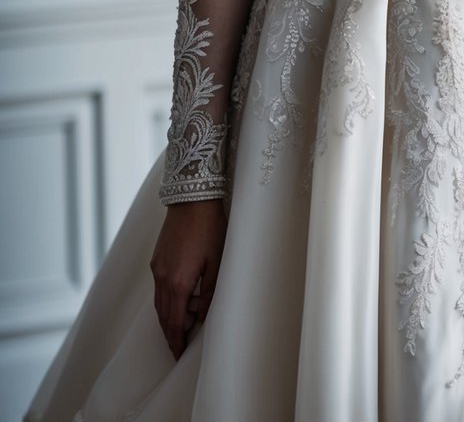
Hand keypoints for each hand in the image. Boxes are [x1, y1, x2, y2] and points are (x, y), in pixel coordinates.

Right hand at [150, 198, 227, 358]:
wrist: (191, 199)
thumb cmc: (209, 228)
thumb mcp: (217, 262)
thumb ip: (210, 291)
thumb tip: (204, 314)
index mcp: (179, 283)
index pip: (175, 322)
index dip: (177, 340)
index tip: (179, 354)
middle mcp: (163, 279)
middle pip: (163, 316)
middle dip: (170, 334)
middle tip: (177, 348)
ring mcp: (157, 268)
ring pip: (158, 303)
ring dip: (167, 318)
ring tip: (178, 328)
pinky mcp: (156, 259)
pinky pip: (158, 288)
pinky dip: (165, 301)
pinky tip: (176, 301)